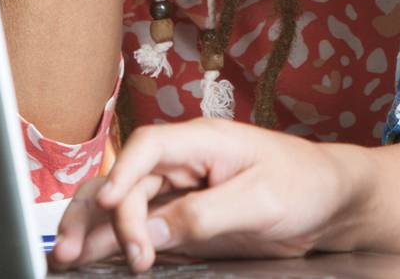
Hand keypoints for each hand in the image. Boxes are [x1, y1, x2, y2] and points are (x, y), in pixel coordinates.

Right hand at [49, 119, 351, 270]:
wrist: (332, 203)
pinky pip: (143, 229)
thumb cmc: (306, 184)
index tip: (108, 207)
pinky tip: (91, 258)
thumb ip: (206, 214)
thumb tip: (154, 231)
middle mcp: (185, 164)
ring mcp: (182, 194)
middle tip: (72, 249)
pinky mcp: (185, 223)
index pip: (149, 147)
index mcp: (205, 141)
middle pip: (126, 179)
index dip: (121, 174)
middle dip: (94, 210)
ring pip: (125, 205)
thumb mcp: (261, 200)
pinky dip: (114, 243)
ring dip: (94, 228)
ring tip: (67, 257)